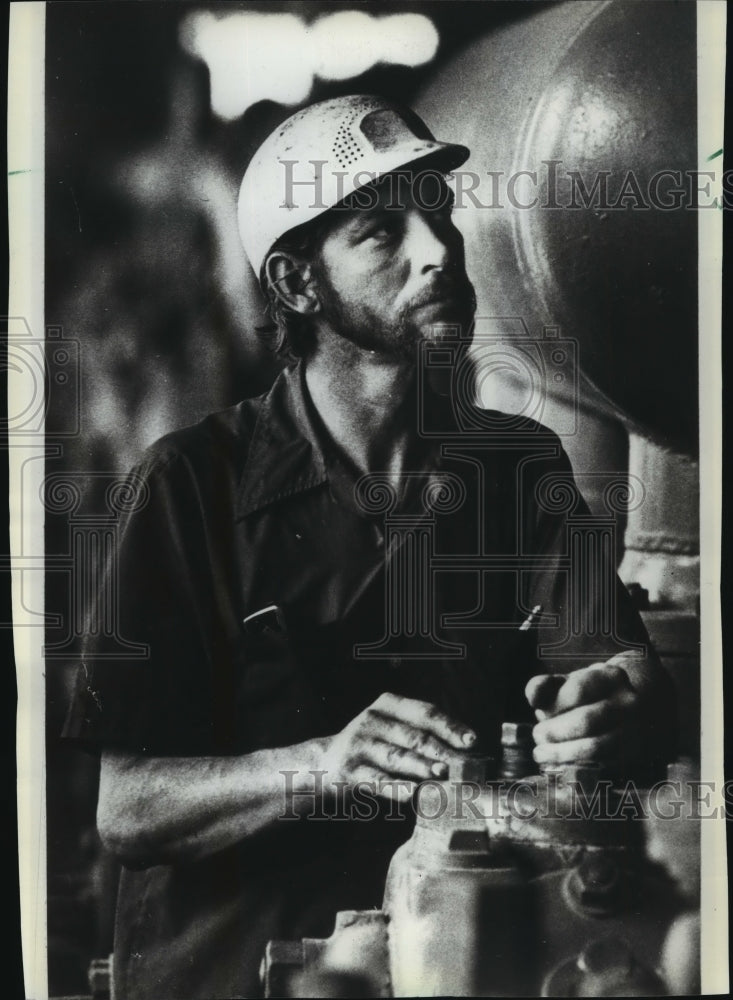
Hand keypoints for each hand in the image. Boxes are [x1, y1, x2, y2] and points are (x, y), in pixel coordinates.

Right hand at [321, 692, 475, 801]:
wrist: (323, 762)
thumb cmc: (371, 746)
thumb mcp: (391, 728)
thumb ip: (421, 733)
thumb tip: (464, 752)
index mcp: (387, 705)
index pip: (424, 712)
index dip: (450, 726)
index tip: (471, 741)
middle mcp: (372, 720)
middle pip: (413, 735)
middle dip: (440, 750)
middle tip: (461, 764)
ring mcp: (359, 745)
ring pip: (396, 756)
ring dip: (421, 766)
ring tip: (442, 774)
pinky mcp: (349, 770)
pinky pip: (376, 780)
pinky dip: (396, 787)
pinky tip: (412, 793)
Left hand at [525, 660, 641, 769]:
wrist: (631, 702)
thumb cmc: (589, 692)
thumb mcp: (567, 681)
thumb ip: (545, 685)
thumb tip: (533, 698)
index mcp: (611, 677)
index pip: (578, 690)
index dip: (555, 704)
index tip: (537, 711)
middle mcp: (628, 702)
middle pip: (587, 720)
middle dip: (555, 731)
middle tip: (538, 735)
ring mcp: (635, 729)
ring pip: (596, 747)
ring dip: (562, 753)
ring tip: (541, 753)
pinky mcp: (633, 753)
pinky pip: (602, 765)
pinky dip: (576, 766)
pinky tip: (559, 764)